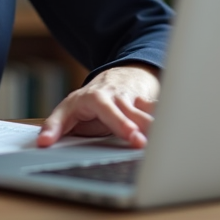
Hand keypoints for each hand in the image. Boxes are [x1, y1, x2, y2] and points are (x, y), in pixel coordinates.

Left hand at [36, 64, 158, 147]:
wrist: (121, 76)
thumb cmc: (91, 100)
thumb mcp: (68, 109)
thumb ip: (56, 126)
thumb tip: (43, 142)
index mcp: (95, 98)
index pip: (104, 108)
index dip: (114, 122)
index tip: (123, 135)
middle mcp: (116, 96)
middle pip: (127, 111)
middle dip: (133, 126)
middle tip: (139, 143)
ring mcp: (134, 98)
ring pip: (146, 111)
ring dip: (153, 126)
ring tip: (162, 142)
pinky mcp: (150, 102)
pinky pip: (160, 110)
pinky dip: (168, 119)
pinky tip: (176, 129)